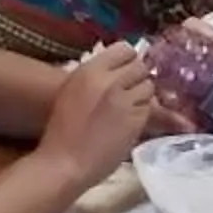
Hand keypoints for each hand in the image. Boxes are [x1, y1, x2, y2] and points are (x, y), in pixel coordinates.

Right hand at [39, 43, 154, 192]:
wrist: (65, 162)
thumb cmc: (63, 129)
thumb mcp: (73, 90)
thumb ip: (96, 76)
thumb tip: (120, 68)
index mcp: (90, 70)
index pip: (125, 49)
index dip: (128, 60)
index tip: (125, 71)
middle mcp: (110, 81)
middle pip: (140, 66)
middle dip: (138, 78)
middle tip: (129, 91)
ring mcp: (125, 100)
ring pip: (149, 86)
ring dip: (142, 96)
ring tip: (128, 108)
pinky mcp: (137, 119)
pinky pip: (149, 108)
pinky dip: (142, 113)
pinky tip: (129, 123)